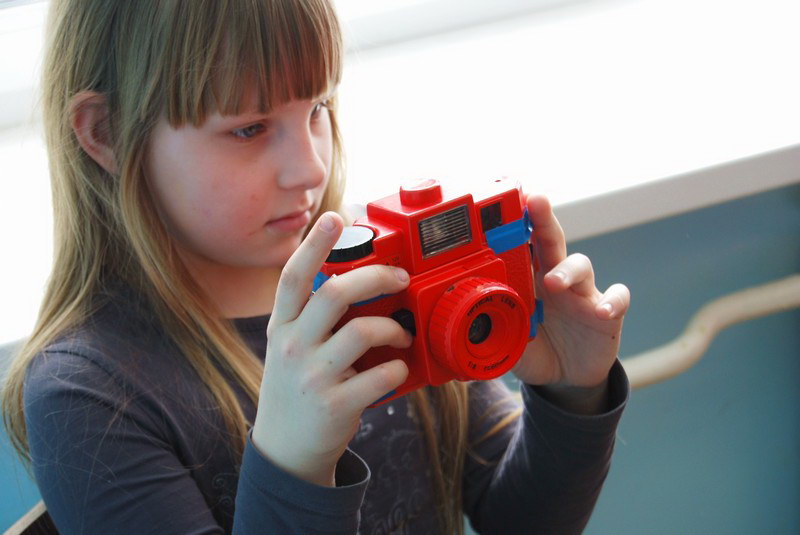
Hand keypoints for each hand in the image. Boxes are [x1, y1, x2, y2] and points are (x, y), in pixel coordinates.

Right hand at [251, 212, 412, 486]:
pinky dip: (398, 368)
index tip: (335, 218)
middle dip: (375, 277)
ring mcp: (312, 376)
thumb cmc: (295, 387)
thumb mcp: (288, 345)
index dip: (314, 244)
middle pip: (335, 294)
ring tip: (402, 334)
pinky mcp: (334, 404)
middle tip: (399, 277)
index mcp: (281, 326)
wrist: (285, 448)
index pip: (293, 276)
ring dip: (393, 328)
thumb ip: (310, 315)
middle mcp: (292, 346)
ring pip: (362, 331)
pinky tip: (398, 368)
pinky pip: (379, 376)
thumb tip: (352, 278)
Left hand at [511, 194, 630, 393]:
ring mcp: (582, 293)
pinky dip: (613, 301)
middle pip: (551, 240)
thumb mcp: (509, 341)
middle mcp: (556, 278)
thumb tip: (466, 330)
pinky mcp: (606, 312)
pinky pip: (617, 298)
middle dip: (543, 219)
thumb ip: (493, 332)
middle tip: (536, 201)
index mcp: (528, 280)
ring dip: (568, 269)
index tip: (501, 205)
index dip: (513, 226)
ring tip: (553, 281)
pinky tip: (603, 311)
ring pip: (581, 265)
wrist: (565, 380)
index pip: (521, 246)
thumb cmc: (535, 351)